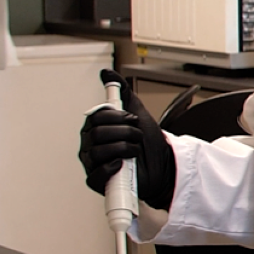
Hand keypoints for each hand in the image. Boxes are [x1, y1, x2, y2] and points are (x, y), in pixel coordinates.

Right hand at [79, 70, 177, 208]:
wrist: (163, 165)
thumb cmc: (148, 141)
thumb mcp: (137, 110)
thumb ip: (122, 91)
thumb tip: (106, 73)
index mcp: (95, 128)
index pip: (96, 117)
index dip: (117, 117)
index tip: (133, 119)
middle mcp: (90, 145)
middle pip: (96, 134)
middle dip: (124, 132)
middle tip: (137, 136)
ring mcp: (92, 163)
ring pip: (98, 152)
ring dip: (124, 148)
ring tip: (135, 150)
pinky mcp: (98, 181)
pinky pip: (95, 175)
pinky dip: (111, 167)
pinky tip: (122, 164)